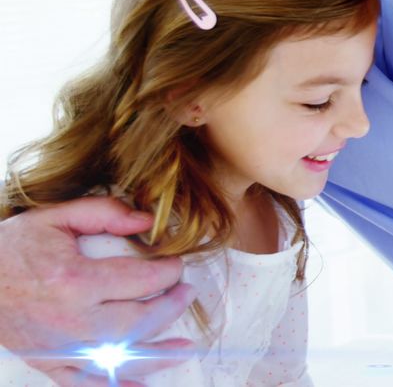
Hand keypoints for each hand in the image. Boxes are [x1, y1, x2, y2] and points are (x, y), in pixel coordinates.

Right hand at [0, 197, 196, 385]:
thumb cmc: (12, 248)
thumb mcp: (55, 217)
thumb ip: (104, 213)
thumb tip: (146, 221)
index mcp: (74, 281)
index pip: (140, 280)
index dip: (168, 272)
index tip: (176, 266)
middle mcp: (70, 320)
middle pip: (138, 321)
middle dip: (171, 308)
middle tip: (186, 294)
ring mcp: (60, 347)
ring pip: (121, 357)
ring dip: (158, 354)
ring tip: (184, 347)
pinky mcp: (49, 362)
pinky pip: (86, 383)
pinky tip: (141, 385)